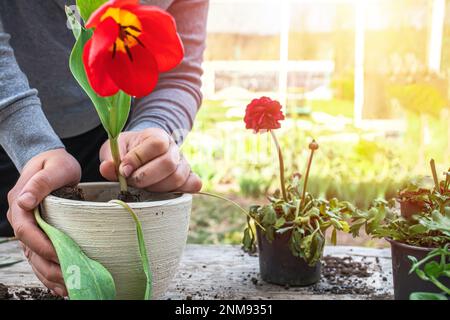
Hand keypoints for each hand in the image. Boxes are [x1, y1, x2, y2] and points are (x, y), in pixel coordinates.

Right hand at [7, 149, 80, 296]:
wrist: (52, 162)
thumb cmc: (56, 163)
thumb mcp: (55, 167)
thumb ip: (41, 183)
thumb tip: (24, 202)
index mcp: (20, 204)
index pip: (26, 231)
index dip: (42, 245)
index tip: (61, 255)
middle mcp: (20, 219)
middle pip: (30, 250)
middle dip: (49, 267)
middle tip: (70, 279)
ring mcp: (28, 227)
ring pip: (34, 257)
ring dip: (50, 275)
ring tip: (69, 288)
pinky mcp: (38, 233)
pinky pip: (39, 256)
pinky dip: (48, 272)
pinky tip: (60, 285)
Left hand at [99, 128, 201, 192]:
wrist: (142, 153)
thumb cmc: (128, 151)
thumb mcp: (115, 149)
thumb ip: (110, 158)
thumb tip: (107, 168)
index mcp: (158, 135)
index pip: (157, 144)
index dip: (138, 159)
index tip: (123, 169)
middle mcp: (174, 148)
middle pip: (169, 163)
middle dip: (146, 177)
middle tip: (132, 181)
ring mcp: (184, 163)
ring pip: (178, 177)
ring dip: (157, 187)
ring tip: (143, 187)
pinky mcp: (189, 177)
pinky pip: (193, 185)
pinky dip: (180, 191)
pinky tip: (162, 193)